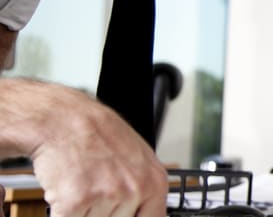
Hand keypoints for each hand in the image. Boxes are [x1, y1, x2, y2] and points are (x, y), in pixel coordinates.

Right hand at [19, 82, 167, 216]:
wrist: (63, 120)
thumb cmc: (98, 135)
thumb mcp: (139, 158)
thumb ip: (144, 189)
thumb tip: (144, 212)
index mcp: (154, 182)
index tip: (121, 213)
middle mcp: (134, 190)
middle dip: (104, 212)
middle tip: (96, 188)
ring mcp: (107, 196)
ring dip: (83, 212)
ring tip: (82, 184)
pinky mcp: (76, 203)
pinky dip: (62, 212)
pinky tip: (67, 190)